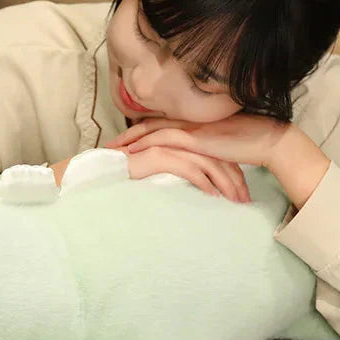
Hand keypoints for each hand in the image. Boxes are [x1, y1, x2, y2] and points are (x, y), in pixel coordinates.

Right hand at [50, 150, 247, 200]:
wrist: (95, 172)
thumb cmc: (123, 177)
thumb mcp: (155, 175)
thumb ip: (173, 175)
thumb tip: (193, 189)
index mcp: (175, 142)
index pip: (211, 154)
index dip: (229, 171)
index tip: (240, 192)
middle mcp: (172, 140)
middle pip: (214, 155)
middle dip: (233, 178)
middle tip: (245, 199)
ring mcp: (164, 146)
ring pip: (205, 161)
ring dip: (223, 182)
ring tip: (234, 200)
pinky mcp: (155, 157)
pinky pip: (186, 168)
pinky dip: (202, 181)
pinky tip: (212, 194)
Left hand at [105, 113, 290, 169]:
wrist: (267, 140)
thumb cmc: (246, 144)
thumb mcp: (219, 146)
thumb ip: (203, 150)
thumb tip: (192, 164)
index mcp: (192, 120)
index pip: (157, 123)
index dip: (136, 132)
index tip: (119, 143)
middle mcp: (188, 120)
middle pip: (148, 124)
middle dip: (126, 136)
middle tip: (106, 148)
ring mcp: (191, 127)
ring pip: (151, 130)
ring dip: (129, 140)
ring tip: (112, 153)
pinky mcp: (197, 137)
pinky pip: (165, 138)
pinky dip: (146, 144)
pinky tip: (131, 152)